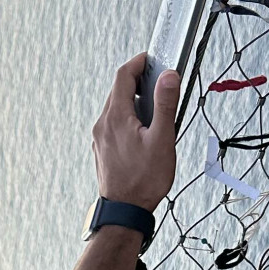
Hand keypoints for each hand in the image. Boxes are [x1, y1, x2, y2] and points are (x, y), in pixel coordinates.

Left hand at [91, 52, 180, 212]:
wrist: (125, 211)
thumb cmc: (143, 180)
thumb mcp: (162, 140)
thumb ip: (165, 105)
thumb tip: (168, 76)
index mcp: (115, 117)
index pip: (123, 76)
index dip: (138, 62)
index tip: (151, 58)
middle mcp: (103, 124)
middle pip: (118, 90)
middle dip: (138, 81)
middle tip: (159, 82)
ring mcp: (100, 137)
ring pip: (115, 108)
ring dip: (134, 101)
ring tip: (155, 109)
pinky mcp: (102, 149)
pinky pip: (113, 123)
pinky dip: (127, 117)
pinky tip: (143, 130)